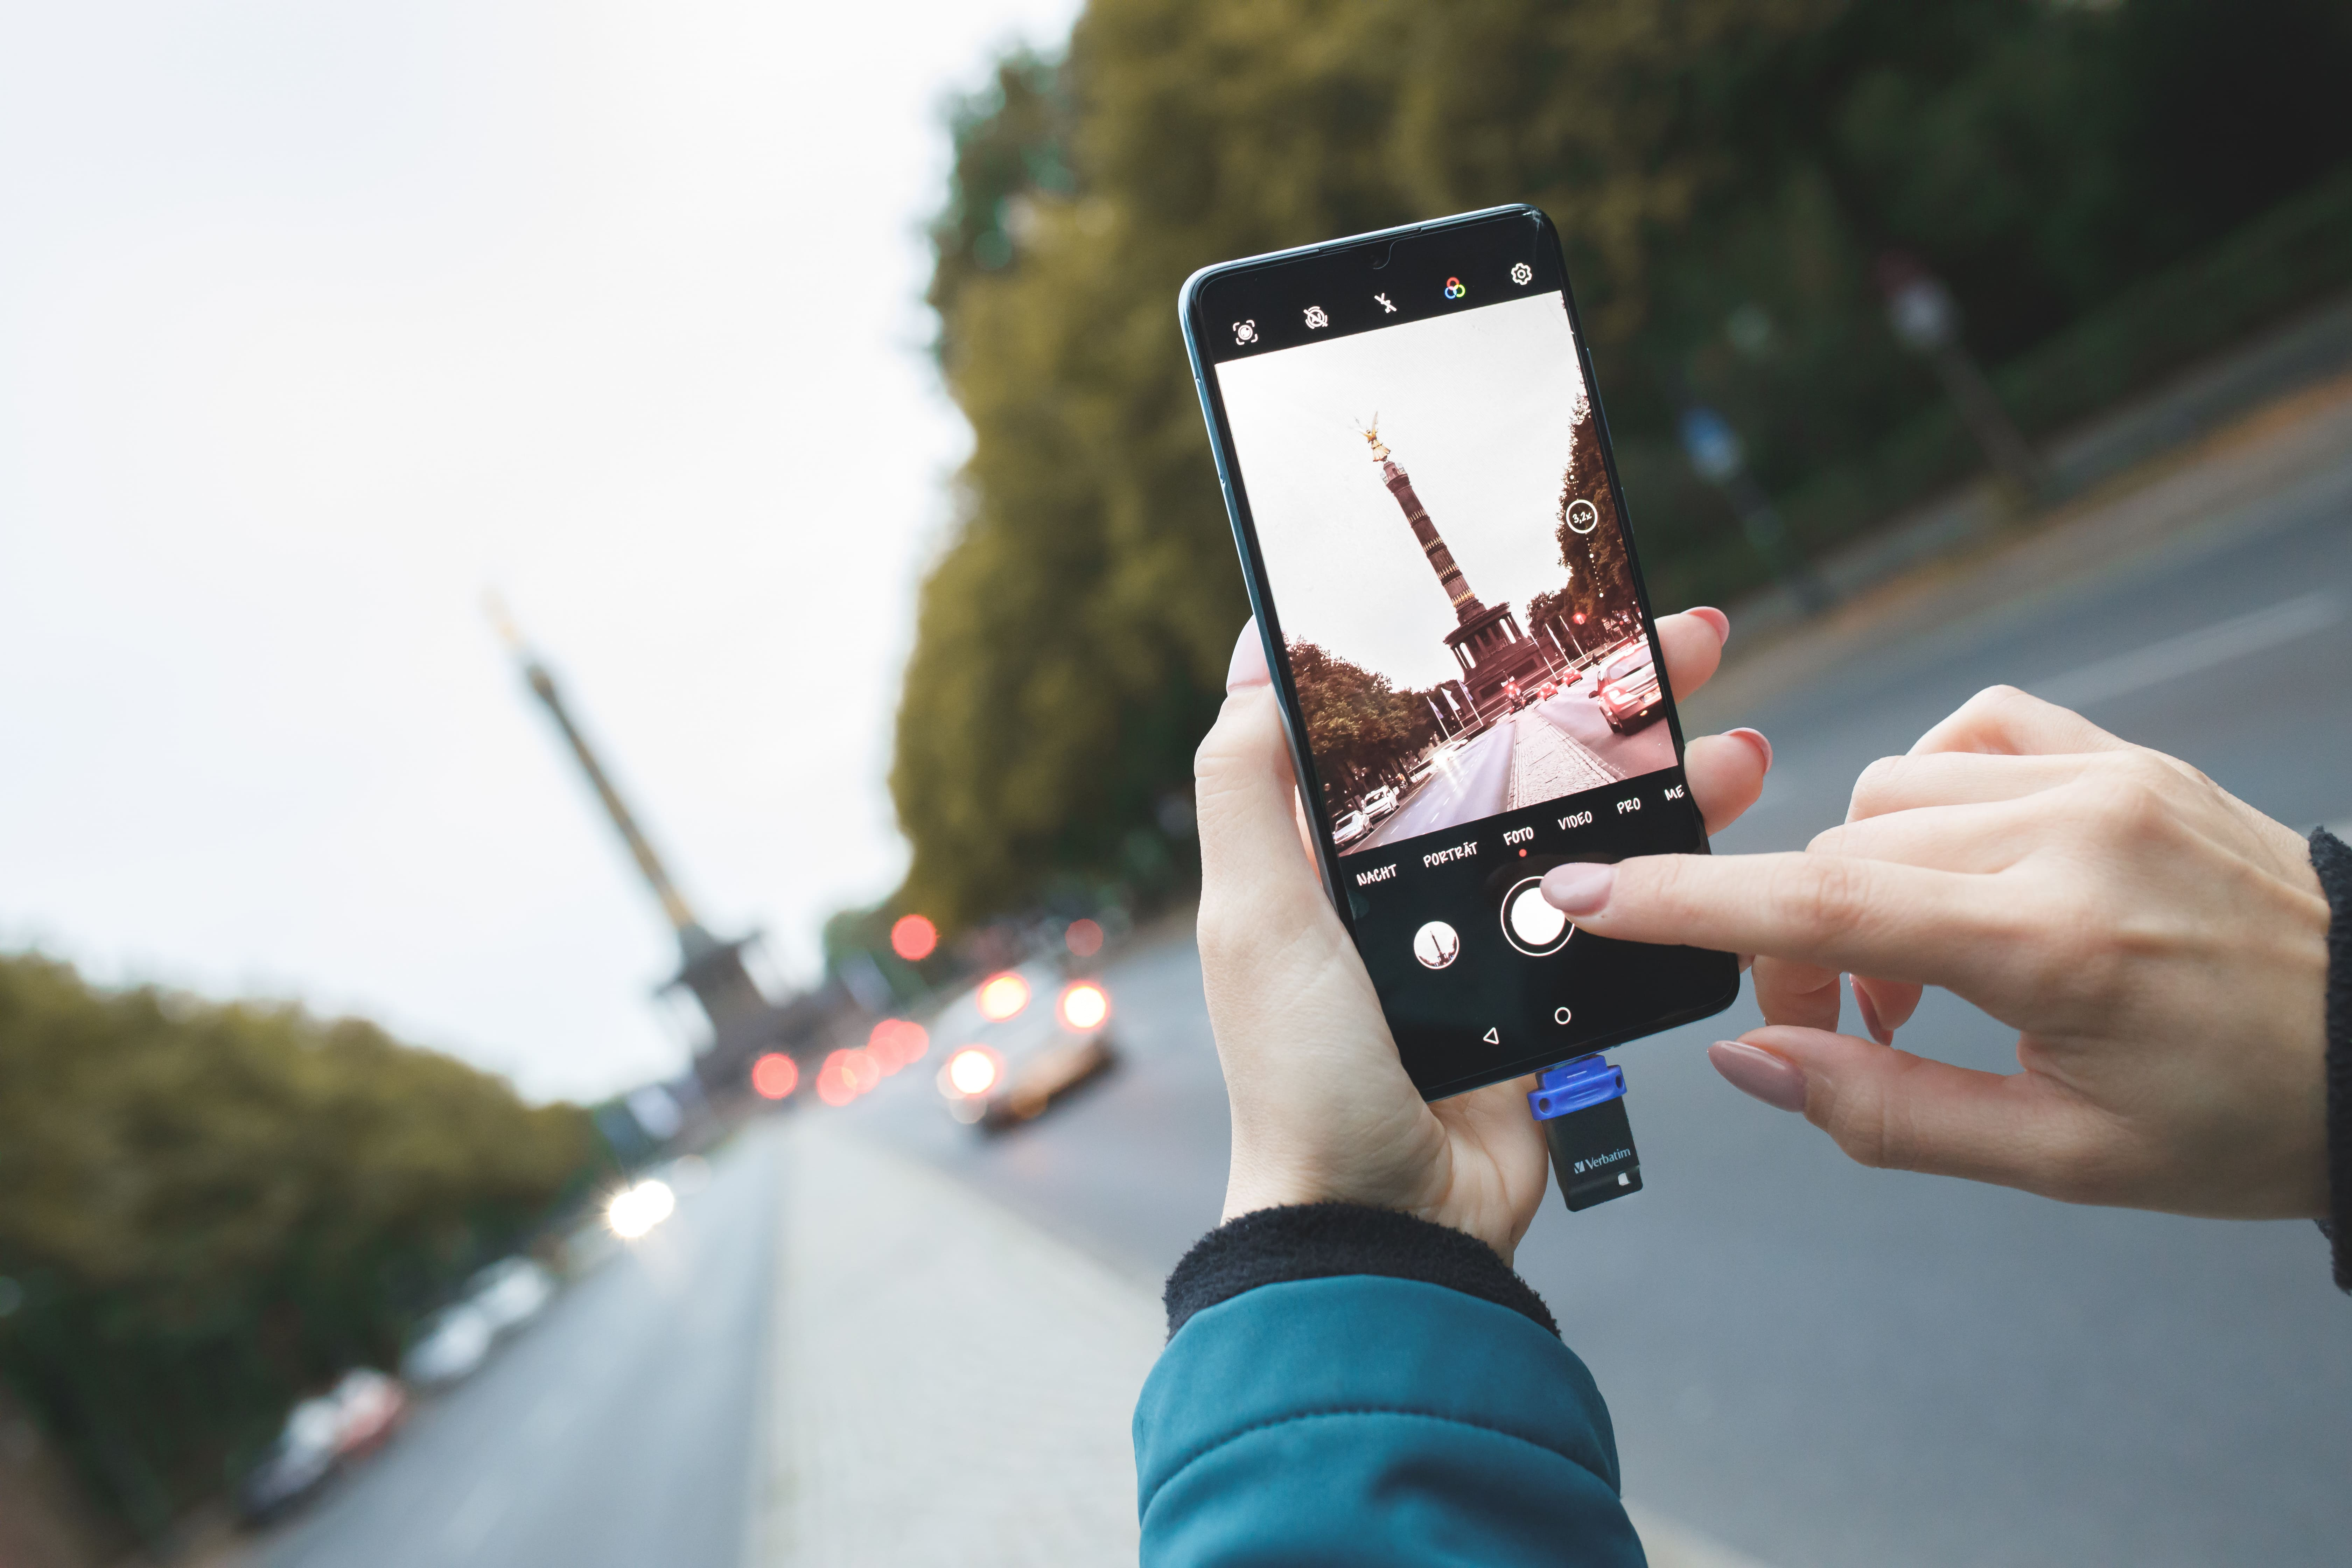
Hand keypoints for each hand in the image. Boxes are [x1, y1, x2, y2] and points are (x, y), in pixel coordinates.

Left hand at [1196, 609, 1772, 1262]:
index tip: (1543, 600)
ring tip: (1728, 734)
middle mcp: (1416, 882)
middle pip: (1523, 758)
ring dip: (1664, 770)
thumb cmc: (1304, 1071)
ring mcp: (1489, 935)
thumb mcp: (1252, 916)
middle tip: (1680, 637)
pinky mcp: (1552, 990)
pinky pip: (1624, 909)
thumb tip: (1249, 661)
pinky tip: (1724, 815)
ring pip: (1589, 823)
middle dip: (1604, 695)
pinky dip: (1679, 863)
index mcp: (1341, 855)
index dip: (1479, 664)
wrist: (1389, 1219)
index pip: (1420, 727)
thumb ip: (1245, 790)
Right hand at [1542, 685, 2330, 1217]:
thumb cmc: (2244, 1117)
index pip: (1822, 903)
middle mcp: (2072, 835)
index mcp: (2055, 945)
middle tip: (1842, 1024)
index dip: (1683, 901)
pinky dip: (1928, 796)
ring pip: (1891, 797)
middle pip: (1845, 855)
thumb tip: (1751, 1057)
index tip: (1581, 893)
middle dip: (1803, 944)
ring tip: (1919, 969)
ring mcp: (2103, 778)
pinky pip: (1970, 737)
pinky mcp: (2125, 754)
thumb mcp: (2065, 1159)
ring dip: (1867, 882)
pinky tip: (1958, 866)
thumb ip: (1888, 1111)